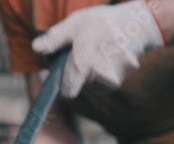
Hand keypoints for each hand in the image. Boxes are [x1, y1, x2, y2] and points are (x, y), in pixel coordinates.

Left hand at [32, 0, 163, 97]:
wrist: (137, 26)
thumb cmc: (102, 22)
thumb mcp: (75, 24)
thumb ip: (54, 39)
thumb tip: (36, 48)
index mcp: (86, 63)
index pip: (66, 91)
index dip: (56, 85)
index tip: (49, 73)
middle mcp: (100, 77)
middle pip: (73, 86)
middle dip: (67, 74)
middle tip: (70, 54)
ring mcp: (111, 82)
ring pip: (84, 86)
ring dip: (80, 75)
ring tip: (87, 53)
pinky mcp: (117, 83)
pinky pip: (96, 85)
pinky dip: (93, 75)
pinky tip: (98, 58)